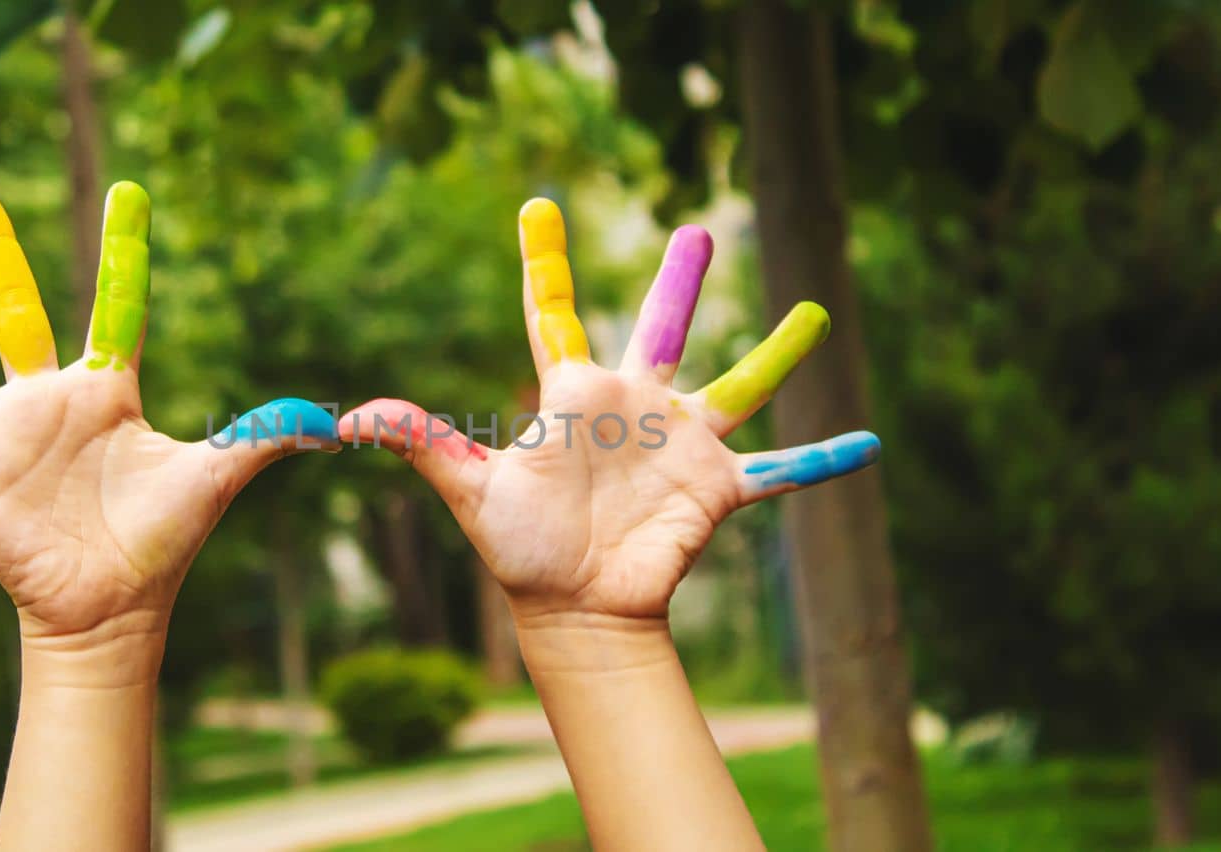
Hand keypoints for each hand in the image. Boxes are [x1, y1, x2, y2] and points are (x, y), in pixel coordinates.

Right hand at [0, 182, 336, 653]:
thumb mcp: (215, 478)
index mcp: (107, 389)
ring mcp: (1, 435)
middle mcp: (48, 398)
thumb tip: (330, 418)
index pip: (116, 303)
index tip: (130, 192)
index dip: (124, 250)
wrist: (111, 608)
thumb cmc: (162, 542)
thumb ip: (263, 438)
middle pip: (16, 307)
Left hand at [341, 198, 875, 622]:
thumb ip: (423, 445)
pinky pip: (780, 472)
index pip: (554, 313)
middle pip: (662, 327)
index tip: (537, 205)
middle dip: (681, 279)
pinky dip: (821, 463)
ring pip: (737, 385)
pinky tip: (869, 444)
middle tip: (699, 227)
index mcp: (573, 396)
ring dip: (777, 351)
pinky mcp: (716, 489)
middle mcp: (633, 407)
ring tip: (815, 312)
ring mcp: (680, 445)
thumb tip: (351, 418)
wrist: (574, 608)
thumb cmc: (519, 550)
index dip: (547, 261)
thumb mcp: (470, 492)